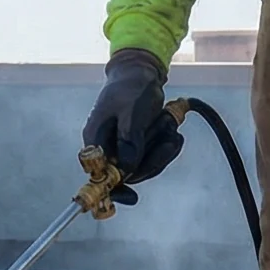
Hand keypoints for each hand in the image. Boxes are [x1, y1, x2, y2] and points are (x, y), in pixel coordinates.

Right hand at [82, 48, 183, 202]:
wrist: (141, 71)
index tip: (131, 198)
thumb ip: (129, 139)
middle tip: (169, 140)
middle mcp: (107, 146)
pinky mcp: (136, 143)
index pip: (99, 172)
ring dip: (161, 151)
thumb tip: (127, 168)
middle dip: (151, 160)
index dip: (113, 188)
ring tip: (171, 128)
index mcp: (96, 138)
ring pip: (142, 166)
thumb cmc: (131, 87)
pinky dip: (165, 147)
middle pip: (126, 173)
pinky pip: (152, 156)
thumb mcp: (130, 111)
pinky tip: (173, 132)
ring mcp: (122, 146)